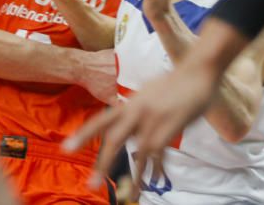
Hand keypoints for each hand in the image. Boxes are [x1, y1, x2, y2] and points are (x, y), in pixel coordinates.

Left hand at [64, 57, 216, 191]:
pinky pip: (160, 155)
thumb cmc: (173, 81)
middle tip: (92, 184)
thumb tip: (128, 119)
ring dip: (135, 178)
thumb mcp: (147, 91)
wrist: (197, 71)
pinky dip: (157, 169)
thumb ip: (136, 108)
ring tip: (130, 196)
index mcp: (130, 103)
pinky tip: (154, 180)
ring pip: (139, 154)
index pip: (101, 121)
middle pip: (114, 140)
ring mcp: (154, 120)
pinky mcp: (170, 127)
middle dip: (103, 164)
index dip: (83, 135)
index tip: (66, 148)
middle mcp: (137, 111)